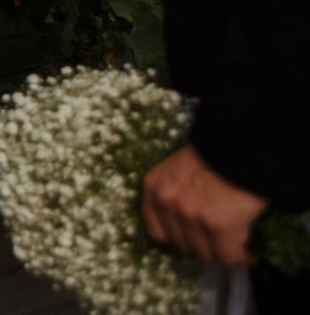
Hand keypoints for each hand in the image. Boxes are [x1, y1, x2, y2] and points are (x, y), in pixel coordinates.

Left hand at [143, 146, 265, 266]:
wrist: (242, 145)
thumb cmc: (214, 155)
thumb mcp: (177, 168)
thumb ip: (173, 192)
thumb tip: (182, 223)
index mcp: (154, 187)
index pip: (158, 232)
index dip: (181, 238)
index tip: (196, 239)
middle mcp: (167, 202)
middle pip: (184, 245)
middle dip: (203, 244)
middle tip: (220, 240)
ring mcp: (191, 215)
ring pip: (207, 254)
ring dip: (222, 252)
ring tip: (236, 245)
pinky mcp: (218, 226)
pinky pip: (230, 256)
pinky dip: (242, 258)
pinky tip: (249, 253)